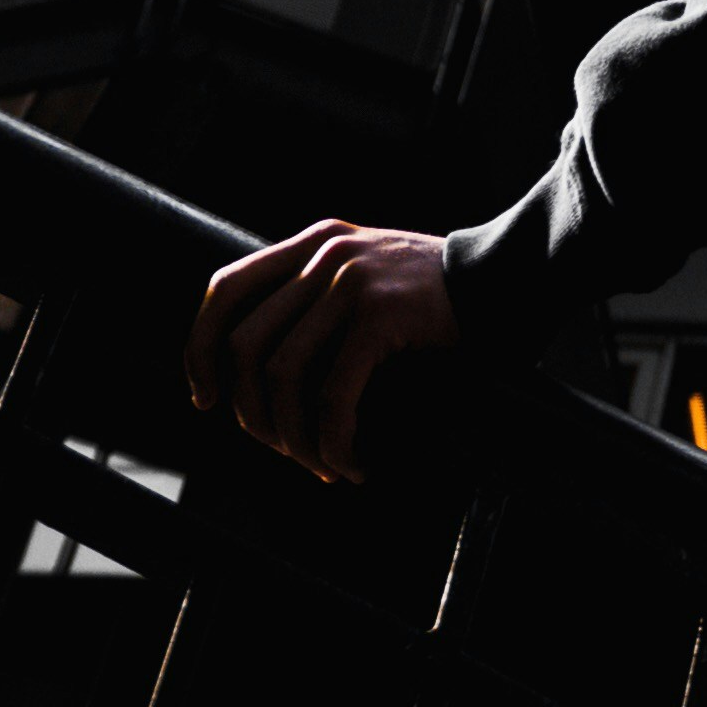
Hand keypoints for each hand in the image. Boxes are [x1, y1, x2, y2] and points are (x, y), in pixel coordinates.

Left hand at [186, 219, 455, 485]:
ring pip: (283, 378)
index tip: (206, 399)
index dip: (200, 350)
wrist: (506, 276)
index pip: (226, 288)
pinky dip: (334, 444)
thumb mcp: (366, 272)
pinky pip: (333, 398)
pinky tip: (353, 463)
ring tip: (323, 463)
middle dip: (252, 414)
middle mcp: (325, 254)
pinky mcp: (379, 315)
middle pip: (245, 346)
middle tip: (282, 448)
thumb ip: (318, 296)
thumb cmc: (434, 293)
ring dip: (294, 440)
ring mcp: (351, 281)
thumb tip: (260, 373)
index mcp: (314, 242)